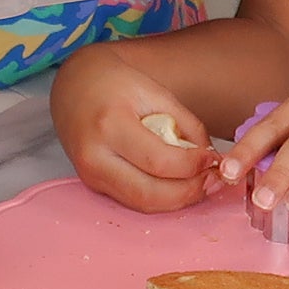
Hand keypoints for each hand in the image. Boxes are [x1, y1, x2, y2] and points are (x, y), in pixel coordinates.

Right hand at [51, 46, 223, 211]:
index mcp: (110, 124)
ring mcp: (90, 175)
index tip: (213, 158)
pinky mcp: (92, 184)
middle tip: (212, 179)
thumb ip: (186, 125)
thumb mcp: (156, 93)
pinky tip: (178, 186)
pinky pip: (132, 201)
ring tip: (200, 184)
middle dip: (189, 192)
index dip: (194, 166)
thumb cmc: (118, 84)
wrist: (75, 86)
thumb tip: (211, 158)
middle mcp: (94, 155)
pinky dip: (160, 199)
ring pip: (141, 204)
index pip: (160, 162)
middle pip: (150, 193)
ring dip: (177, 201)